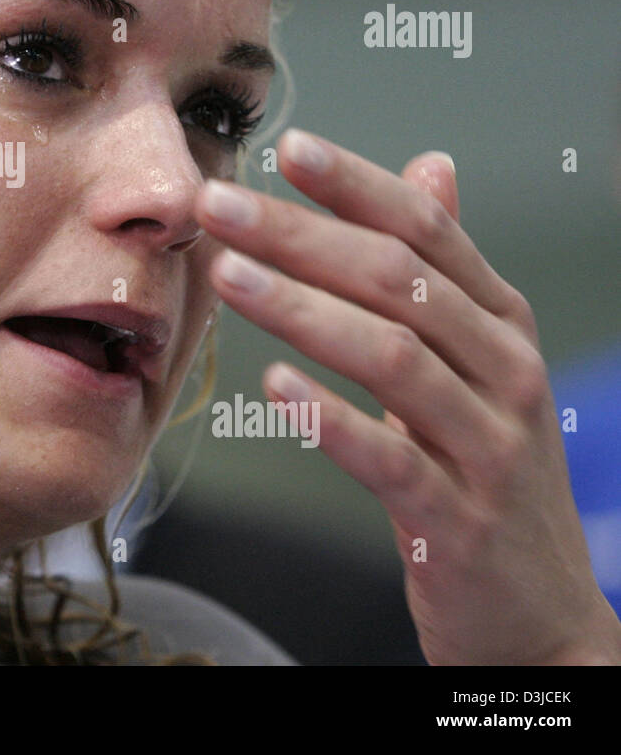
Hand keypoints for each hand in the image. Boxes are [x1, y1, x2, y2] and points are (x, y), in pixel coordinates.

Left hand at [193, 128, 620, 664]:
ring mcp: (490, 447)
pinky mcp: (461, 519)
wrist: (541, 612)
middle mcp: (505, 371)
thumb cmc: (487, 466)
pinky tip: (275, 388)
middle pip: (399, 282)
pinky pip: (393, 460)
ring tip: (226, 276)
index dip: (356, 185)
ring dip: (302, 310)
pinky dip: (333, 420)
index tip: (288, 146)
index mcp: (499, 323)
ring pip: (394, 358)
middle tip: (218, 205)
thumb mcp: (479, 357)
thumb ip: (446, 267)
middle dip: (301, 235)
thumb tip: (430, 166)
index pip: (427, 231)